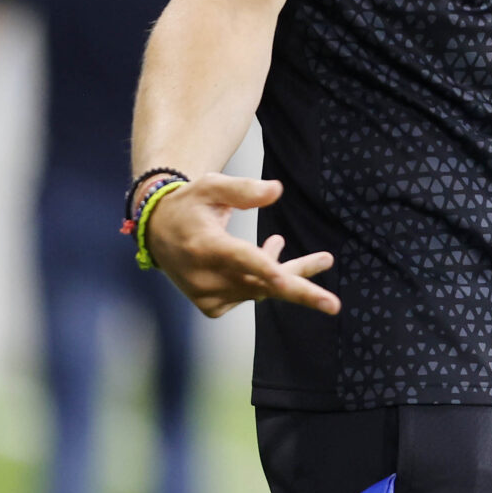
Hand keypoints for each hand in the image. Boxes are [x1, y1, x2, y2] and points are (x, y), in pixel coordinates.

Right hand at [144, 173, 340, 317]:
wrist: (158, 231)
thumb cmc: (191, 204)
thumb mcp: (212, 186)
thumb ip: (244, 189)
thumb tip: (277, 190)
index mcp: (204, 245)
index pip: (239, 258)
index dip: (264, 267)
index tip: (287, 278)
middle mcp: (204, 276)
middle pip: (260, 284)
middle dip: (300, 292)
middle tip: (334, 305)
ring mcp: (206, 295)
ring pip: (261, 290)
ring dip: (290, 273)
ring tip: (315, 256)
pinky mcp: (210, 306)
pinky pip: (250, 295)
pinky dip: (266, 279)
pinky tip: (269, 254)